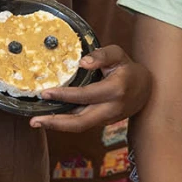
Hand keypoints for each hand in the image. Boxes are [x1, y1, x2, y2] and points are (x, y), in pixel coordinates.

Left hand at [29, 45, 151, 131]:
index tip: (46, 93)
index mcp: (116, 90)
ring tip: (36, 122)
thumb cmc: (128, 69)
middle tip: (34, 120)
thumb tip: (82, 62)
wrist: (147, 90)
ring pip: (80, 127)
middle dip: (56, 123)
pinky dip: (65, 122)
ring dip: (57, 126)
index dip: (65, 95)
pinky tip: (50, 118)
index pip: (86, 95)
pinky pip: (82, 124)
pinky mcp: (102, 122)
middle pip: (81, 123)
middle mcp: (111, 109)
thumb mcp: (118, 54)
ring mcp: (107, 119)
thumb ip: (101, 55)